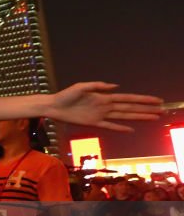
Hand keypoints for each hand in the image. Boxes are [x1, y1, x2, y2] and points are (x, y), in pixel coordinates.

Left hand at [47, 82, 161, 132]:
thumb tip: (115, 86)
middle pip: (129, 108)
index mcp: (104, 96)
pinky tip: (131, 130)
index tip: (155, 100)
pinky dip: (120, 128)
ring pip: (124, 117)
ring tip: (152, 118)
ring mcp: (101, 115)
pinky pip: (110, 126)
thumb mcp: (80, 87)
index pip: (127, 98)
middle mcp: (105, 106)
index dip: (142, 99)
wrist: (54, 106)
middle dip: (145, 109)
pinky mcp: (93, 123)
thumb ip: (97, 86)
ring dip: (138, 118)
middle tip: (161, 110)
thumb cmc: (65, 95)